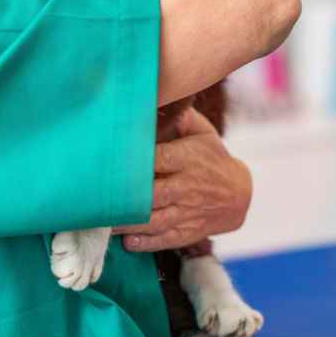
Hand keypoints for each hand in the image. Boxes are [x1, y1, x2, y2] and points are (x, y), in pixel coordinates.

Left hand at [113, 106, 252, 251]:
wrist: (239, 194)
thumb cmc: (211, 158)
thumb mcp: (202, 133)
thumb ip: (180, 117)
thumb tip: (157, 94)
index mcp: (187, 159)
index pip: (158, 159)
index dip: (134, 162)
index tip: (108, 162)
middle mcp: (186, 186)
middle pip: (153, 193)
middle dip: (125, 197)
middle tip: (96, 196)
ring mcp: (187, 211)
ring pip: (155, 220)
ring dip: (129, 223)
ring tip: (104, 222)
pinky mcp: (187, 232)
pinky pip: (165, 239)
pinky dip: (146, 242)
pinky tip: (127, 241)